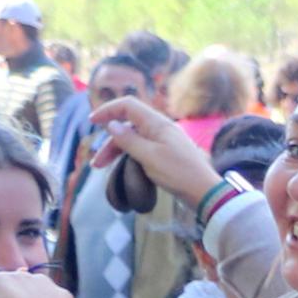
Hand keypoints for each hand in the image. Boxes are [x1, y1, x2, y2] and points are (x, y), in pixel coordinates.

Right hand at [87, 96, 219, 212]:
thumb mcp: (149, 156)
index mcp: (158, 123)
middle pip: (128, 125)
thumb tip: (112, 125)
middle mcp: (161, 129)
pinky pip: (142, 149)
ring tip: (101, 167)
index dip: (108, 110)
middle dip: (109, 141)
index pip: (128, 106)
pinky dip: (128, 156)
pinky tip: (121, 167)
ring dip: (116, 151)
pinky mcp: (166, 154)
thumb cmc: (179, 173)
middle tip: (96, 162)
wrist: (205, 192)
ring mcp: (164, 142)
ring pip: (133, 139)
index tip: (92, 121)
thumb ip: (129, 140)